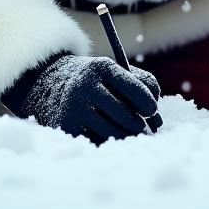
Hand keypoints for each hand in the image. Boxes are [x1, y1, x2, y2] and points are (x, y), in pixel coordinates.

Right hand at [2, 52, 160, 142]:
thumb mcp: (115, 73)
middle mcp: (86, 85)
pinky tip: (106, 134)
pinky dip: (107, 141)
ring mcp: (74, 107)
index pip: (134, 87)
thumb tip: (157, 115)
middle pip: (126, 115)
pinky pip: (98, 142)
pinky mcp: (66, 127)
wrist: (51, 85)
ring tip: (129, 134)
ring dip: (126, 137)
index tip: (152, 111)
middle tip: (144, 130)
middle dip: (139, 126)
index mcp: (102, 67)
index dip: (148, 103)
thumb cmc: (96, 81)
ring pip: (113, 132)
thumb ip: (142, 84)